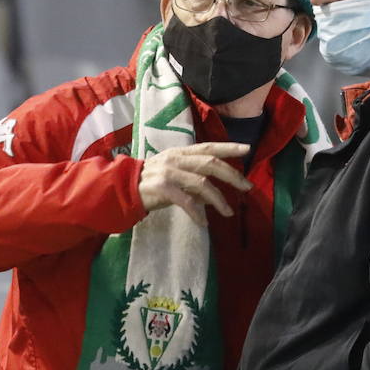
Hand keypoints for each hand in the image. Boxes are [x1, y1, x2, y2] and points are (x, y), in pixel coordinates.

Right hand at [137, 142, 252, 225]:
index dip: (229, 147)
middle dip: (232, 176)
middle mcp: (176, 159)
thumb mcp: (174, 176)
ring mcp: (168, 172)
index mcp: (180, 153)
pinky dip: (197, 212)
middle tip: (247, 188)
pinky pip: (186, 201)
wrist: (122, 189)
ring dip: (218, 199)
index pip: (208, 147)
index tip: (247, 149)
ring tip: (228, 212)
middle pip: (210, 163)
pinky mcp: (161, 187)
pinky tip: (203, 222)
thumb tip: (213, 196)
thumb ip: (193, 181)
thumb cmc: (150, 184)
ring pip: (202, 183)